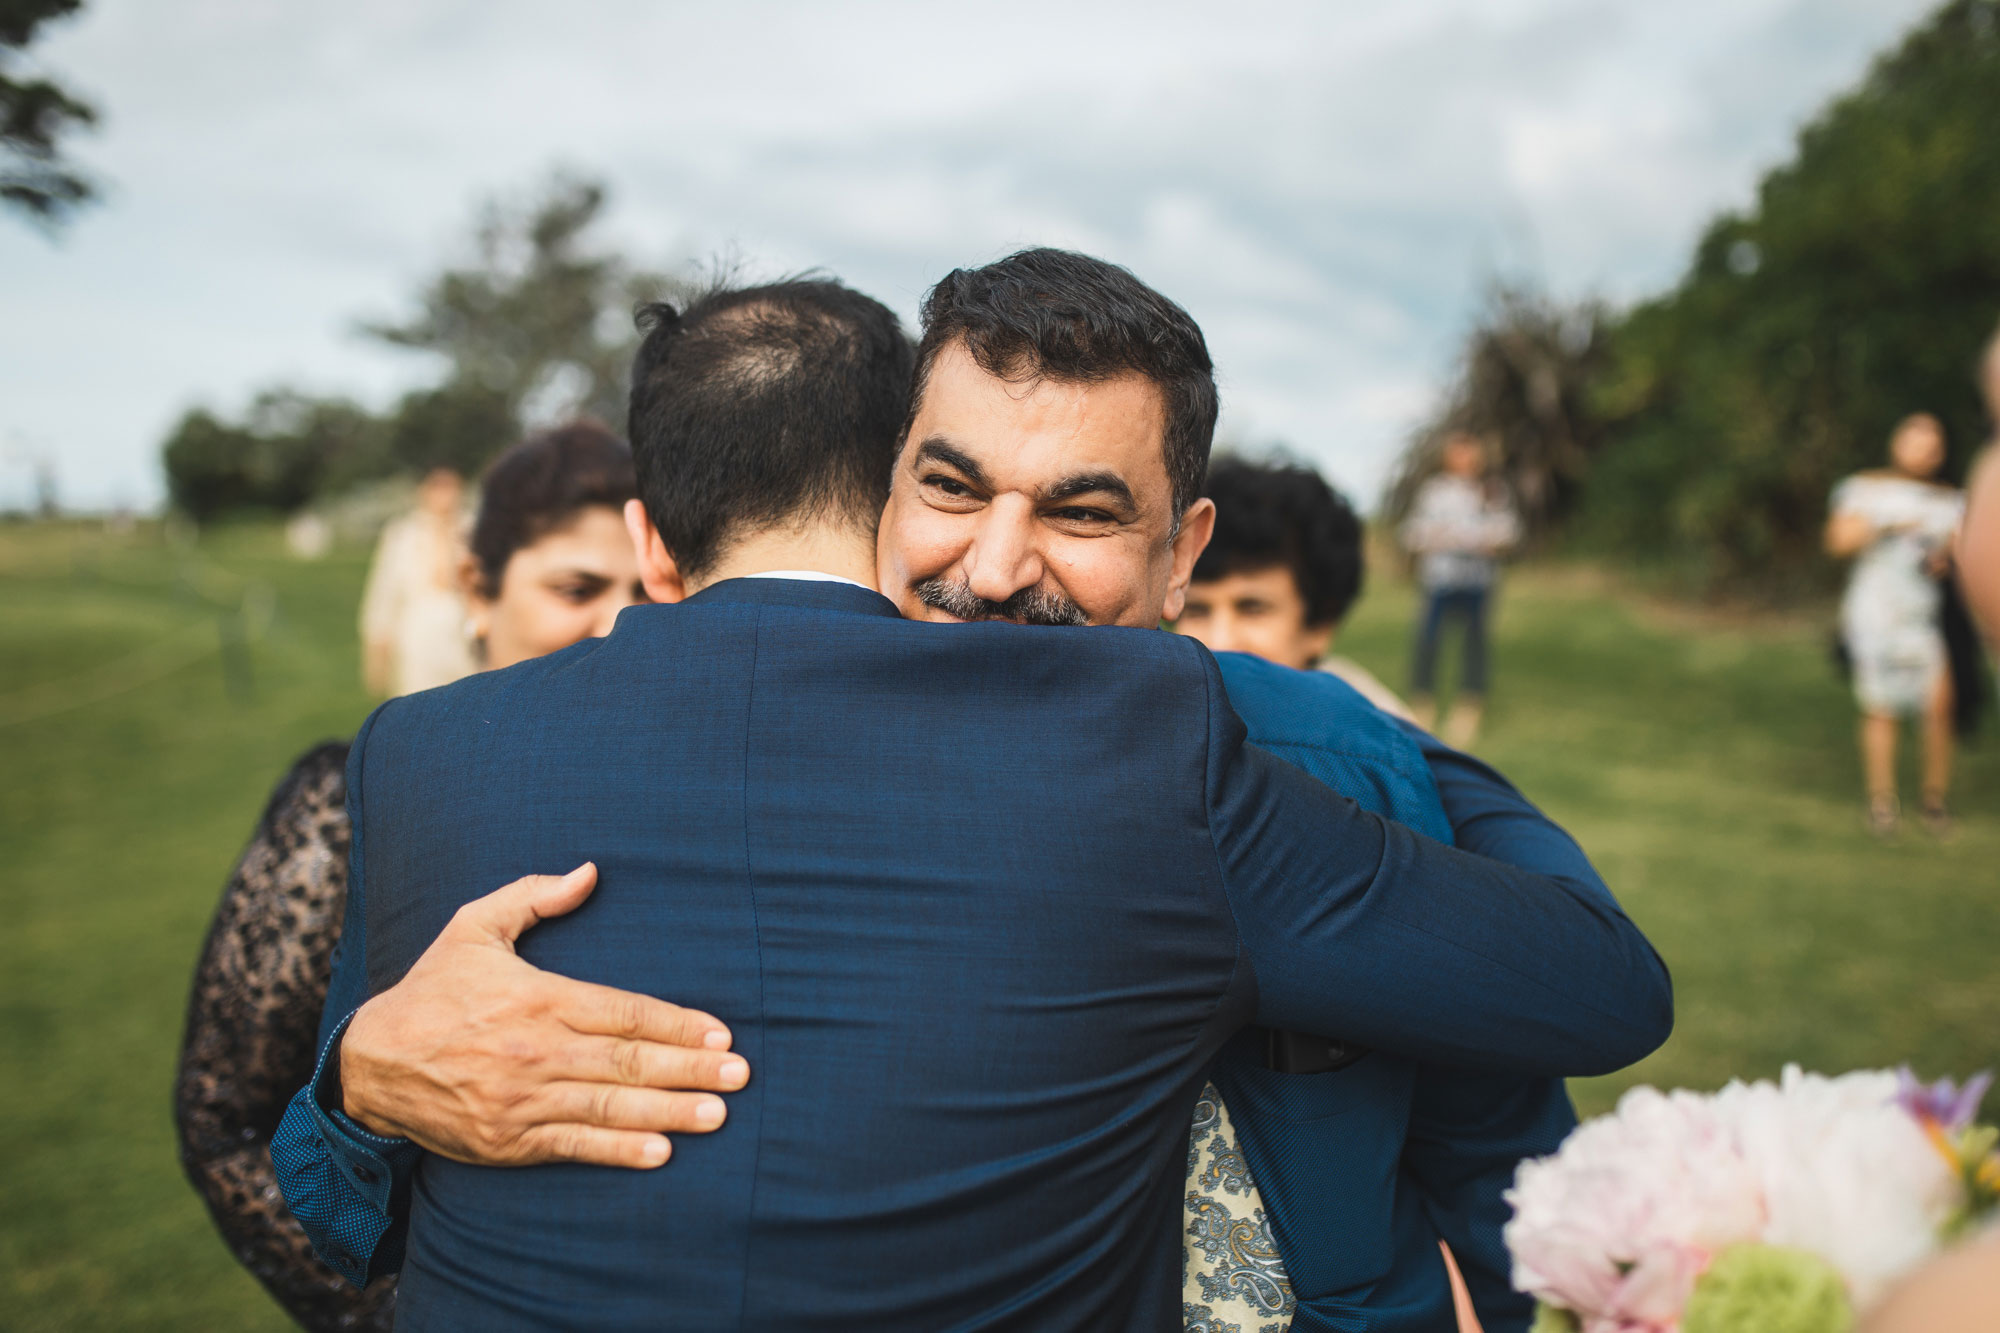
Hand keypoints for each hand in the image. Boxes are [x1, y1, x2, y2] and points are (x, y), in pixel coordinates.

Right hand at [338, 863, 749, 1168]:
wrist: (370, 1063)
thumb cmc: (433, 988)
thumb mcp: (474, 927)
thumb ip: (533, 896)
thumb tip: (589, 872)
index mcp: (537, 997)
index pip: (622, 1012)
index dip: (675, 1024)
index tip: (720, 1033)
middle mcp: (535, 1049)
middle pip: (627, 1061)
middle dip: (690, 1069)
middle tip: (740, 1075)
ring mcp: (522, 1099)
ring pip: (609, 1105)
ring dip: (669, 1111)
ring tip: (718, 1115)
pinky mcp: (508, 1139)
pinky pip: (573, 1145)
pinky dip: (617, 1149)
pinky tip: (659, 1152)